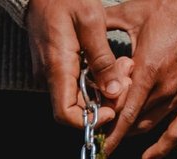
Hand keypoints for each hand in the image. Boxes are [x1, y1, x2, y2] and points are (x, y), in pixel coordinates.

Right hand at [25, 0, 131, 127]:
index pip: (66, 115)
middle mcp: (50, 76)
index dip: (91, 120)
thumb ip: (103, 59)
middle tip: (127, 78)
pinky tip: (111, 64)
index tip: (112, 109)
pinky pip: (76, 84)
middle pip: (77, 109)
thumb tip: (114, 92)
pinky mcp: (56, 67)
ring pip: (80, 97)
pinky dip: (96, 80)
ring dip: (104, 89)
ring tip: (123, 66)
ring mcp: (51, 72)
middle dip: (106, 101)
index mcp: (57, 67)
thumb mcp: (91, 21)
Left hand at [103, 0, 176, 158]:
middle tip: (98, 130)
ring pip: (149, 126)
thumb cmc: (172, 9)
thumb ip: (106, 22)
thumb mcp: (134, 12)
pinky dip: (162, 148)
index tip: (93, 138)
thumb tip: (83, 26)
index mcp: (149, 69)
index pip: (124, 110)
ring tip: (115, 136)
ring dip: (131, 134)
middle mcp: (165, 89)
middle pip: (133, 121)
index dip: (108, 128)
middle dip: (114, 128)